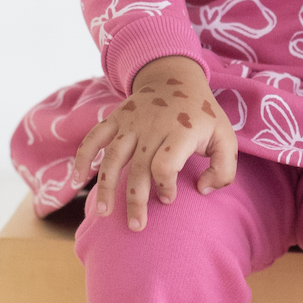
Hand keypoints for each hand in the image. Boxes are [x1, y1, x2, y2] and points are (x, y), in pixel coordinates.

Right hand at [72, 56, 237, 229]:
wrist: (176, 77)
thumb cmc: (202, 115)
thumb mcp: (226, 137)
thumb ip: (224, 168)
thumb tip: (202, 190)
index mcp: (181, 131)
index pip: (166, 164)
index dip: (165, 186)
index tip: (168, 199)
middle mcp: (153, 127)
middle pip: (138, 168)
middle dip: (135, 200)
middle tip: (136, 226)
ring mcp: (131, 122)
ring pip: (113, 157)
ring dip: (106, 186)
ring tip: (103, 213)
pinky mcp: (115, 118)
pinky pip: (94, 138)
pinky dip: (83, 157)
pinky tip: (77, 179)